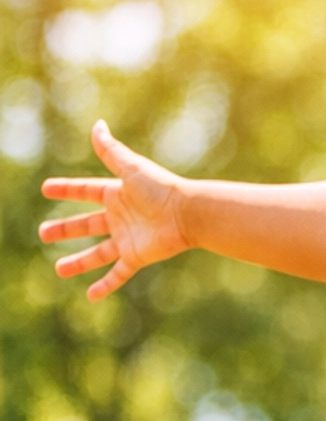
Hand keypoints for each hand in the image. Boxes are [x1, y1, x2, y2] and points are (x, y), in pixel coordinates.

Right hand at [39, 120, 190, 298]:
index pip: (85, 191)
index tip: (46, 190)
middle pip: (86, 224)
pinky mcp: (137, 256)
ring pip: (97, 253)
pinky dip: (106, 285)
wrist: (187, 213)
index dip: (66, 189)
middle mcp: (120, 217)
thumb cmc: (160, 188)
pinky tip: (90, 296)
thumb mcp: (130, 167)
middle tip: (43, 233)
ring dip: (78, 262)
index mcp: (116, 194)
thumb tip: (97, 125)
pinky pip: (118, 274)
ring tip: (59, 271)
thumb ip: (111, 150)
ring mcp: (127, 239)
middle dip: (65, 229)